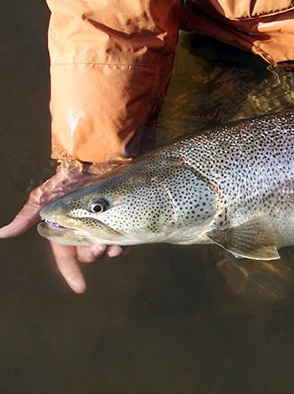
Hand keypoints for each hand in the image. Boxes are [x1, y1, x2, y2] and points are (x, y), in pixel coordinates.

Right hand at [0, 166, 125, 292]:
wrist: (95, 160)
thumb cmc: (68, 178)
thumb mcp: (45, 197)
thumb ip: (27, 217)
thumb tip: (2, 233)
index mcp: (65, 231)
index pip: (66, 258)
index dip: (72, 274)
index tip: (81, 288)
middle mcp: (83, 231)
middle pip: (89, 256)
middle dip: (94, 255)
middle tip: (101, 248)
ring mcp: (103, 226)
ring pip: (107, 250)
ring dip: (111, 252)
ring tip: (116, 247)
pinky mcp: (119, 219)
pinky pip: (124, 238)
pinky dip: (125, 243)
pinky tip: (127, 241)